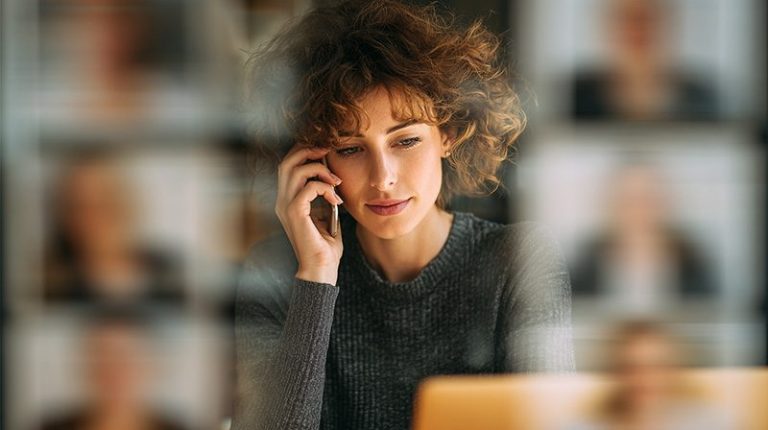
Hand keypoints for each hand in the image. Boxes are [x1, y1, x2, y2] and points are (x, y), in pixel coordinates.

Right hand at [274, 144, 343, 284]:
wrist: (321, 269)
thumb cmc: (325, 247)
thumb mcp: (327, 217)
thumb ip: (325, 199)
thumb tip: (334, 180)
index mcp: (288, 200)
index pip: (288, 165)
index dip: (304, 152)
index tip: (326, 152)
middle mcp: (282, 201)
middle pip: (287, 162)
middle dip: (308, 150)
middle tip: (328, 151)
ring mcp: (286, 207)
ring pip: (295, 171)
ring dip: (319, 170)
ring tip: (336, 181)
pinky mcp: (295, 214)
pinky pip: (308, 188)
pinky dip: (325, 188)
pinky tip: (336, 200)